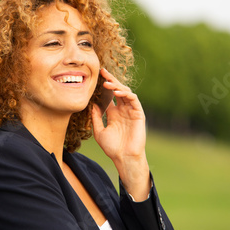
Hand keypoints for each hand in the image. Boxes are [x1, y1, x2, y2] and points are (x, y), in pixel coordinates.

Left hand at [91, 68, 150, 199]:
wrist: (124, 158)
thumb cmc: (112, 148)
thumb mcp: (99, 131)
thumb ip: (96, 118)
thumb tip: (91, 104)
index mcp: (114, 113)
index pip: (109, 95)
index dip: (104, 86)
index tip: (96, 77)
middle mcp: (123, 110)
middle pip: (117, 90)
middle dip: (111, 80)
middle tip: (103, 71)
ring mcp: (131, 111)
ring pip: (125, 92)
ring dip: (117, 86)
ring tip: (107, 83)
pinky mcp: (139, 114)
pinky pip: (133, 100)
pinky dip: (126, 94)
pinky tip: (117, 92)